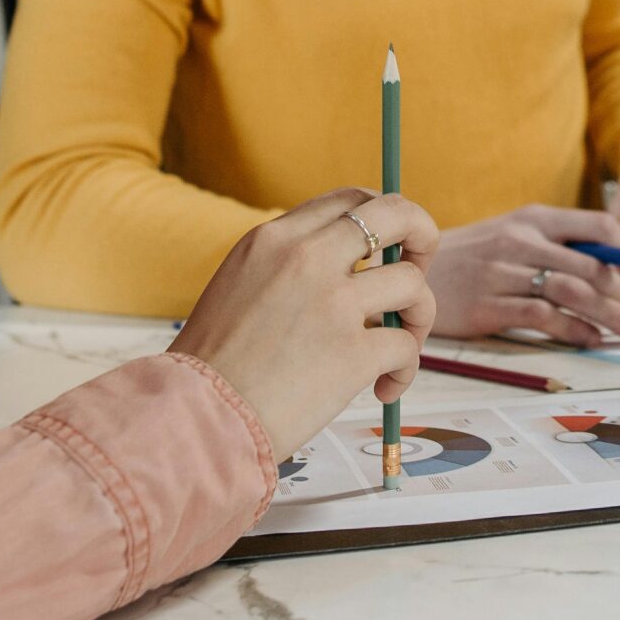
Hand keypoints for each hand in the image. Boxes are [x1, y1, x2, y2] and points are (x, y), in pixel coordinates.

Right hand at [171, 189, 437, 459]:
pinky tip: (382, 388)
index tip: (390, 250)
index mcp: (274, 238)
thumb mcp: (239, 285)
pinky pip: (407, 346)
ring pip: (413, 284)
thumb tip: (357, 267)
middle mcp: (306, 258)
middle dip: (424, 238)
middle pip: (399, 214)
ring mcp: (333, 303)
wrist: (196, 420)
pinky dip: (405, 370)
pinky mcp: (352, 353)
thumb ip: (290, 266)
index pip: (352, 200)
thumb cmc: (213, 366)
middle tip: (419, 272)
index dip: (385, 220)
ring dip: (417, 318)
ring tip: (397, 350)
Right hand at [424, 205, 619, 347]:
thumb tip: (616, 270)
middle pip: (593, 266)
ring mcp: (503, 271)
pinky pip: (541, 316)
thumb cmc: (471, 259)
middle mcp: (522, 240)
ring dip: (615, 316)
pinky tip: (595, 341)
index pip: (599, 224)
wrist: (407, 270)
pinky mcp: (487, 303)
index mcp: (534, 218)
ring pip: (574, 292)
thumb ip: (558, 246)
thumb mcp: (513, 237)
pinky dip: (573, 330)